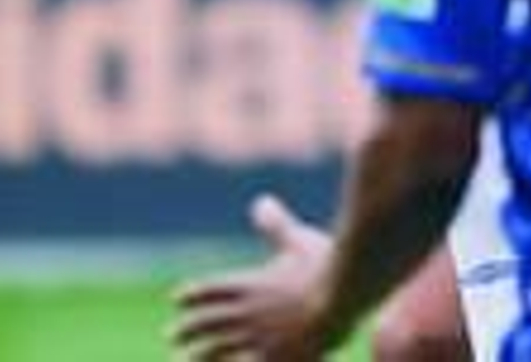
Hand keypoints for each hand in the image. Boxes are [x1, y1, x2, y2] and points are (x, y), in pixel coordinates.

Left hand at [171, 194, 337, 359]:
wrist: (341, 299)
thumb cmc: (323, 265)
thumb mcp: (297, 240)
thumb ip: (276, 226)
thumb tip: (259, 202)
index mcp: (250, 283)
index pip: (211, 289)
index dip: (193, 294)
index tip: (177, 298)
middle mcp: (246, 313)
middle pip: (209, 322)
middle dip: (188, 329)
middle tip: (172, 336)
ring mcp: (257, 339)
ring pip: (218, 350)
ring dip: (200, 355)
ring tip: (187, 359)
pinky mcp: (272, 358)